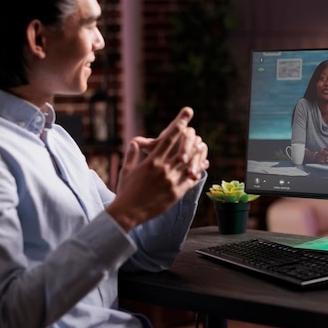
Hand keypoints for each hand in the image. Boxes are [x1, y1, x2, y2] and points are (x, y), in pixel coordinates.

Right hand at [107, 107, 208, 231]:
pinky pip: (191, 180)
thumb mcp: (127, 170)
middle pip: (183, 149)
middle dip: (191, 138)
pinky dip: (197, 172)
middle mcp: (163, 169)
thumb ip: (132, 154)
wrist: (128, 212)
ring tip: (202, 146)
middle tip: (196, 131)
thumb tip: (135, 142)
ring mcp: (172, 182)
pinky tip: (201, 167)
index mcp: (152, 161)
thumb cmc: (126, 191)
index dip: (179, 124)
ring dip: (197, 154)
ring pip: (190, 164)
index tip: (186, 114)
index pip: (168, 139)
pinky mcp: (176, 194)